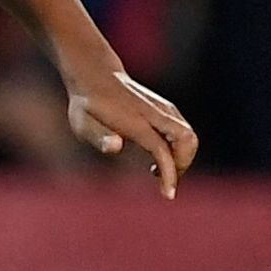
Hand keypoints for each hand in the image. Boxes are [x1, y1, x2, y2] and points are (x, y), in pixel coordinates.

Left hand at [66, 62, 197, 197]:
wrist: (96, 75)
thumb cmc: (87, 104)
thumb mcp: (81, 121)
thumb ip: (98, 136)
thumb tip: (116, 146)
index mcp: (136, 120)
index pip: (162, 149)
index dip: (169, 173)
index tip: (168, 195)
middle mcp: (155, 112)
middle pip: (188, 140)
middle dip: (183, 165)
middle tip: (164, 180)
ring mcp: (164, 108)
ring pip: (189, 136)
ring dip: (182, 158)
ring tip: (158, 170)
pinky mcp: (166, 108)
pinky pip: (184, 132)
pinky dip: (180, 149)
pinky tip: (159, 158)